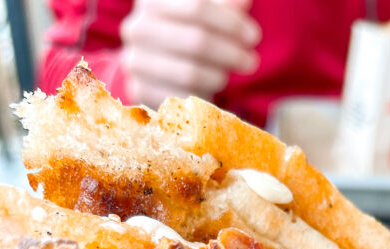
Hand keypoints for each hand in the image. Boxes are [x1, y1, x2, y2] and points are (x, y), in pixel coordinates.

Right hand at [121, 0, 260, 108]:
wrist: (152, 66)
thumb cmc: (183, 31)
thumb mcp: (202, 13)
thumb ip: (223, 5)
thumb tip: (244, 0)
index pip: (198, 8)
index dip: (230, 23)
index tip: (253, 37)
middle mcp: (137, 27)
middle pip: (197, 41)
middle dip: (231, 53)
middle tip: (251, 61)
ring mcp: (136, 60)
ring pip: (190, 72)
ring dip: (219, 75)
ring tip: (228, 74)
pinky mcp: (140, 90)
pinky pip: (181, 97)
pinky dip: (201, 95)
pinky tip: (209, 89)